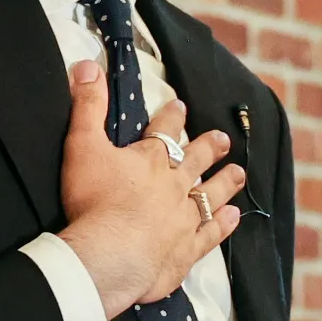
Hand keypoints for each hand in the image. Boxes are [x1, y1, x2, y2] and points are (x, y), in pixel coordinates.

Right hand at [55, 60, 245, 316]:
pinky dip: (223, 225)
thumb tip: (87, 65)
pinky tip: (234, 217)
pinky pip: (211, 234)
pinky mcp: (187, 250)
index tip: (181, 105)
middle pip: (196, 160)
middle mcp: (174, 185)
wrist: (111, 255)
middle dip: (209, 147)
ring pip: (211, 194)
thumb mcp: (82, 146)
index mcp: (150, 159)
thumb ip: (87, 107)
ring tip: (239, 173)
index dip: (172, 116)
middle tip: (224, 139)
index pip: (164, 130)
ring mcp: (185, 218)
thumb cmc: (94, 201)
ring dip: (225, 182)